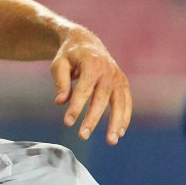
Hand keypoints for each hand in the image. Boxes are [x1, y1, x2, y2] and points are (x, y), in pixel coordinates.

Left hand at [50, 28, 131, 144]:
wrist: (85, 43)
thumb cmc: (69, 56)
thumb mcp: (59, 64)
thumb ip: (60, 82)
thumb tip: (60, 102)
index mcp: (92, 63)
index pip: (84, 88)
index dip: (76, 106)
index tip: (67, 122)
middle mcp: (108, 70)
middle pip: (102, 98)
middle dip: (92, 119)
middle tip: (82, 136)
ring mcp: (118, 77)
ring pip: (120, 102)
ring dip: (116, 123)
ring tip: (111, 141)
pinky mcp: (123, 83)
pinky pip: (126, 102)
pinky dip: (124, 117)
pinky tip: (119, 133)